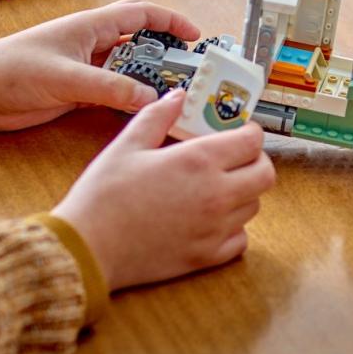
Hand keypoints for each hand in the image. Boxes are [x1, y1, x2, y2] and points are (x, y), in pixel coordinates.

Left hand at [0, 0, 202, 130]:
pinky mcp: (78, 91)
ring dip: (150, 76)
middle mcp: (91, 43)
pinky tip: (146, 109)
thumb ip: (110, 88)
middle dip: (166, 46)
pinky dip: (133, 97)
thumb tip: (151, 97)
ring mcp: (85, 67)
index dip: (171, 21)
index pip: (141, 14)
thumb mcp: (66, 79)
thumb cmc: (10, 72)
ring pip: (129, 67)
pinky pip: (115, 90)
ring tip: (175, 91)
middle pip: (139, 36)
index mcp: (90, 26)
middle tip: (190, 64)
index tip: (196, 36)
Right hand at [52, 91, 274, 291]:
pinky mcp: (208, 257)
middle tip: (234, 159)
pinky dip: (233, 228)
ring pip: (254, 205)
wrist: (87, 248)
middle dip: (255, 161)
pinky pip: (241, 239)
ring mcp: (215, 228)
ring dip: (243, 193)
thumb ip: (157, 116)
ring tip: (215, 187)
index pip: (252, 141)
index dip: (249, 132)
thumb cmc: (102, 197)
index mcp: (198, 161)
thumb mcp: (126, 146)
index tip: (238, 132)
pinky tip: (209, 219)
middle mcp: (216, 194)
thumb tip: (178, 97)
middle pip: (265, 174)